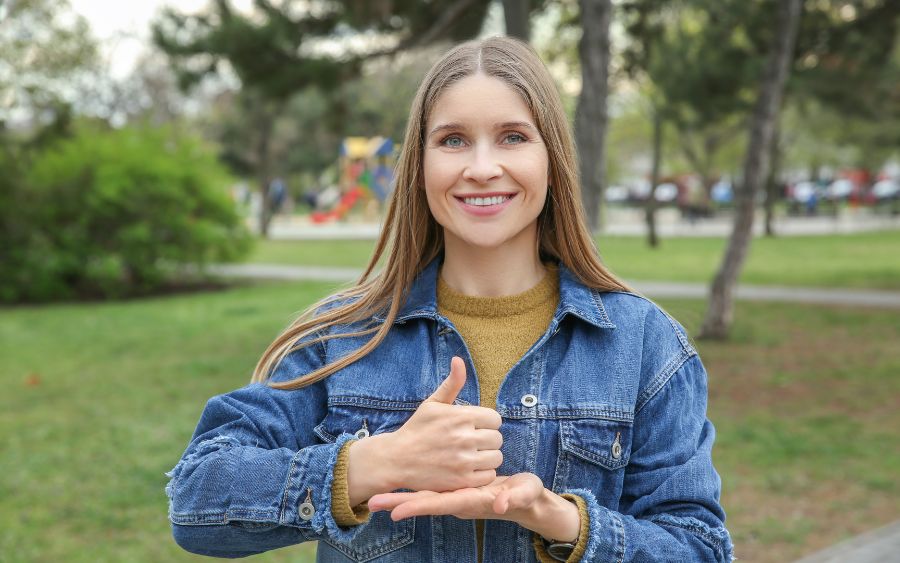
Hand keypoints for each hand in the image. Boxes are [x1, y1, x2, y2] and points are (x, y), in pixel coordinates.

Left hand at [368, 473, 544, 521]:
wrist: (526, 500)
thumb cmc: (526, 496)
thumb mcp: (524, 495)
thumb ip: (514, 498)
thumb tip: (500, 504)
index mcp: (471, 501)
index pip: (440, 504)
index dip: (418, 506)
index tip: (395, 513)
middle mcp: (458, 501)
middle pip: (425, 502)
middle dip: (399, 503)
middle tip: (372, 504)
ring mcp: (456, 495)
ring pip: (425, 496)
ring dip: (401, 497)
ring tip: (375, 499)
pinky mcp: (456, 489)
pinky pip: (432, 490)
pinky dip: (414, 489)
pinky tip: (399, 484)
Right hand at [375, 356, 503, 492]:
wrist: (396, 460)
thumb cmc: (417, 430)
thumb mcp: (432, 404)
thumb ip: (451, 383)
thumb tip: (458, 359)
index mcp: (459, 416)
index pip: (495, 419)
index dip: (486, 423)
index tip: (475, 427)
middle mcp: (464, 438)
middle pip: (497, 438)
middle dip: (487, 440)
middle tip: (472, 443)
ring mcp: (463, 461)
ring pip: (496, 457)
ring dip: (487, 457)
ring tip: (473, 456)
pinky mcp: (462, 481)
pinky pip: (489, 475)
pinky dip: (482, 473)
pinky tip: (469, 469)